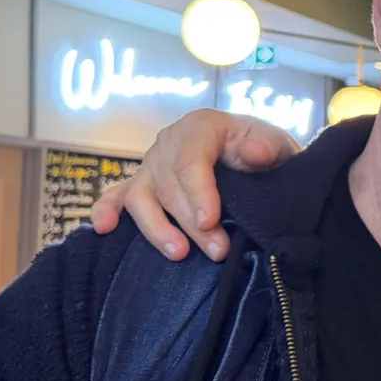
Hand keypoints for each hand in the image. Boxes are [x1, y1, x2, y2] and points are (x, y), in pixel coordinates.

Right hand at [90, 109, 299, 260]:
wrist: (255, 156)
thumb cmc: (263, 150)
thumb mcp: (276, 144)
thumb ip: (268, 148)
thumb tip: (255, 153)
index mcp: (200, 127)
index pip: (191, 160)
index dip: (198, 192)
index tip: (210, 221)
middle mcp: (169, 143)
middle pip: (169, 186)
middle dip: (190, 222)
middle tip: (218, 250)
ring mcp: (150, 165)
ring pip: (140, 197)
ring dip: (156, 228)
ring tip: (178, 254)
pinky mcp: (141, 184)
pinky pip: (116, 196)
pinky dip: (106, 211)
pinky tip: (104, 229)